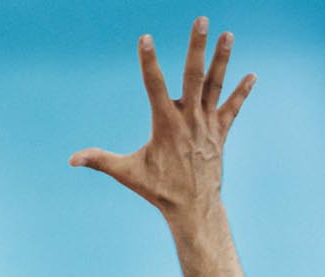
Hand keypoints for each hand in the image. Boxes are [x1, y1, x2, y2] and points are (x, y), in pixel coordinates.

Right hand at [70, 17, 255, 221]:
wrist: (193, 208)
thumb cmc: (158, 190)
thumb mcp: (127, 173)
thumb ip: (100, 160)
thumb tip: (72, 159)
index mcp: (165, 124)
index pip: (154, 86)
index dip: (148, 61)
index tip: (145, 38)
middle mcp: (189, 119)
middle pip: (194, 76)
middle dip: (197, 47)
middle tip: (202, 20)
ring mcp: (207, 125)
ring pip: (215, 86)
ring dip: (222, 60)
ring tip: (227, 34)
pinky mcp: (220, 133)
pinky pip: (232, 108)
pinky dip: (242, 92)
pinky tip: (252, 75)